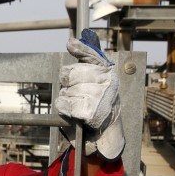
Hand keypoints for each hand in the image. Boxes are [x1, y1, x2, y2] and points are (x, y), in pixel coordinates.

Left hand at [56, 29, 124, 160]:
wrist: (108, 135)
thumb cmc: (99, 107)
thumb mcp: (94, 81)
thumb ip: (85, 59)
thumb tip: (71, 40)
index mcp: (108, 72)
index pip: (90, 52)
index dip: (78, 48)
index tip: (69, 44)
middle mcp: (107, 81)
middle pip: (69, 74)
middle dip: (68, 86)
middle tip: (79, 94)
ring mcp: (99, 96)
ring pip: (66, 91)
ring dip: (68, 100)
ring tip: (80, 106)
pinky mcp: (91, 111)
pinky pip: (66, 105)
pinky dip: (66, 110)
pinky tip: (76, 114)